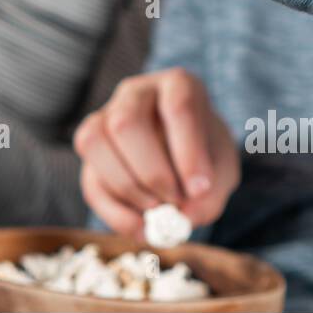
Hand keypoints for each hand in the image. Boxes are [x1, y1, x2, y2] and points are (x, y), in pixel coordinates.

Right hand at [73, 68, 238, 238]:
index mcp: (177, 85)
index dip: (188, 151)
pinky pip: (89, 179)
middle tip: (175, 201)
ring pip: (94, 141)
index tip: (201, 188)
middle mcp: (136, 93)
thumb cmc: (205, 156)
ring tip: (156, 211)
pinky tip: (140, 227)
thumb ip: (210, 192)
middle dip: (151, 172)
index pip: (178, 106)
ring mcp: (105, 116)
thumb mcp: (222, 170)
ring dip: (126, 187)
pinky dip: (114, 212)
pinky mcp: (90, 150)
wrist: (184, 159)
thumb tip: (181, 214)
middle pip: (126, 122)